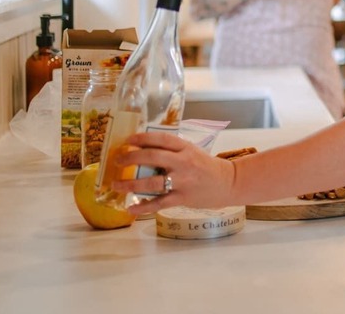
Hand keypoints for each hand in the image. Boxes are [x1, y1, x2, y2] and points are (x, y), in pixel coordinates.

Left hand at [110, 131, 237, 214]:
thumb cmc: (207, 167)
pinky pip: (159, 203)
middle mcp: (183, 162)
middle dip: (131, 158)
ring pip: (152, 182)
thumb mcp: (192, 152)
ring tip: (116, 185)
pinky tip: (131, 208)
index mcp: (186, 148)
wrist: (228, 183)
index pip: (162, 139)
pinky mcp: (183, 198)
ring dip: (131, 184)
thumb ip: (172, 151)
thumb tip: (144, 150)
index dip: (143, 138)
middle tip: (117, 161)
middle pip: (153, 157)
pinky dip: (143, 207)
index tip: (128, 140)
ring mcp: (183, 181)